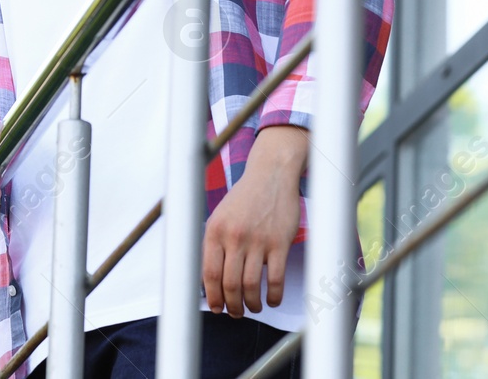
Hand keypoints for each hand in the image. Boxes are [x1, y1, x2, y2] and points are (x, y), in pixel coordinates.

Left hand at [202, 124, 307, 315]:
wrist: (270, 175)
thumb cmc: (244, 199)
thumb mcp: (220, 216)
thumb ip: (215, 244)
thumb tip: (209, 280)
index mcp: (215, 230)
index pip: (208, 273)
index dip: (212, 296)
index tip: (216, 308)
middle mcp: (234, 236)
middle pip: (229, 284)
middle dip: (231, 306)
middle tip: (235, 313)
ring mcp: (257, 240)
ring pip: (251, 285)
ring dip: (251, 304)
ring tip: (253, 307)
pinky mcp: (279, 243)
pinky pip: (275, 279)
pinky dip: (274, 296)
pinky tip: (272, 299)